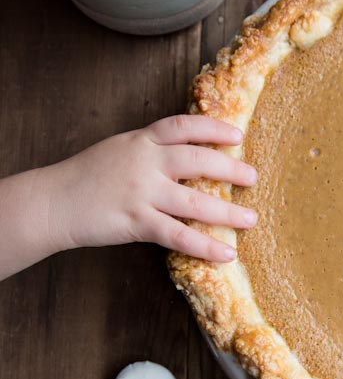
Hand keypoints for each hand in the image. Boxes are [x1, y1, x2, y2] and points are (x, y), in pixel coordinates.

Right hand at [49, 115, 257, 261]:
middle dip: (230, 168)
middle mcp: (144, 162)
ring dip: (227, 212)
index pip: (183, 126)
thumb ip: (150, 149)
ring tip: (250, 219)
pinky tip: (226, 252)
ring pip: (194, 201)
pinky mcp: (136, 221)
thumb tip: (187, 154)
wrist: (53, 201)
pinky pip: (178, 234)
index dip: (212, 128)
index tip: (236, 135)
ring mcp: (141, 191)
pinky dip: (205, 245)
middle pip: (197, 160)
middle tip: (252, 177)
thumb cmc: (86, 176)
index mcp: (141, 140)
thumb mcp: (119, 149)